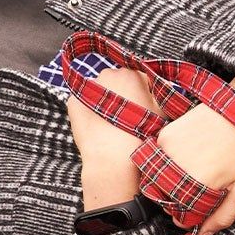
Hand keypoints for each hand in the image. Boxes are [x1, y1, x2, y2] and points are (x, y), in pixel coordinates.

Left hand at [67, 80, 148, 213]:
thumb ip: (160, 96)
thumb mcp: (162, 113)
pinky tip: (97, 126)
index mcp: (132, 74)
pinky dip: (89, 111)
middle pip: (118, 82)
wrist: (113, 159)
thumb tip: (157, 92)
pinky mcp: (73, 102)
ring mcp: (88, 87)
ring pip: (100, 91)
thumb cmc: (140, 137)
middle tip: (127, 118)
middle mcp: (108, 74)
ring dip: (106, 101)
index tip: (144, 110)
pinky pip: (84, 102)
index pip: (141, 79)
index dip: (145, 95)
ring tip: (111, 124)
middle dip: (123, 95)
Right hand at [152, 101, 234, 234]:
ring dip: (170, 184)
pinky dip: (168, 164)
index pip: (181, 217)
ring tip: (194, 172)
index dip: (190, 218)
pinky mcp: (164, 137)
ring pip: (158, 182)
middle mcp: (179, 169)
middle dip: (179, 202)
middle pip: (167, 201)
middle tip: (198, 189)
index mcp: (200, 185)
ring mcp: (168, 151)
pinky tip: (189, 156)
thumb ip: (224, 217)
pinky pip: (157, 161)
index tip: (199, 211)